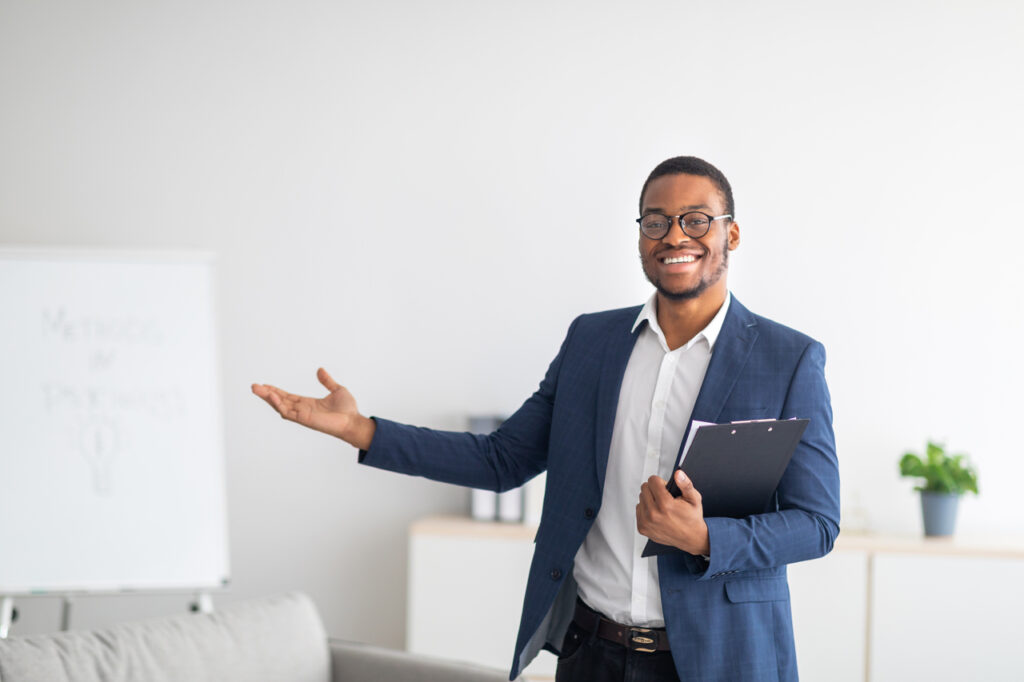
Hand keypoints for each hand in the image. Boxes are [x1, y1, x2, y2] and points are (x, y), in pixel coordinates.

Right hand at [251, 368, 375, 449]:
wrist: (354, 421)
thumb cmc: (347, 410)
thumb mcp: (336, 389)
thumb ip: (327, 381)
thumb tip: (320, 369)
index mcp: (308, 404)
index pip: (288, 397)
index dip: (276, 391)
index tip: (265, 385)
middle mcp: (303, 410)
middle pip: (280, 401)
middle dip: (266, 394)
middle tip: (253, 386)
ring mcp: (302, 415)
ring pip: (280, 406)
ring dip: (268, 398)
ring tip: (257, 389)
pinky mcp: (305, 419)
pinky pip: (288, 412)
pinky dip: (279, 403)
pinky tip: (271, 395)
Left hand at [636, 470, 709, 554]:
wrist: (691, 539)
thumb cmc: (692, 518)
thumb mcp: (694, 499)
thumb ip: (685, 484)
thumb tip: (678, 474)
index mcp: (665, 505)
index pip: (652, 481)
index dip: (660, 482)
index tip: (665, 487)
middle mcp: (653, 514)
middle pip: (644, 488)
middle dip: (654, 489)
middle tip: (664, 496)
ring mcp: (646, 522)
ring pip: (641, 498)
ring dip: (649, 499)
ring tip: (661, 505)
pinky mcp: (642, 528)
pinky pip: (638, 509)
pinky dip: (646, 509)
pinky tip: (657, 513)